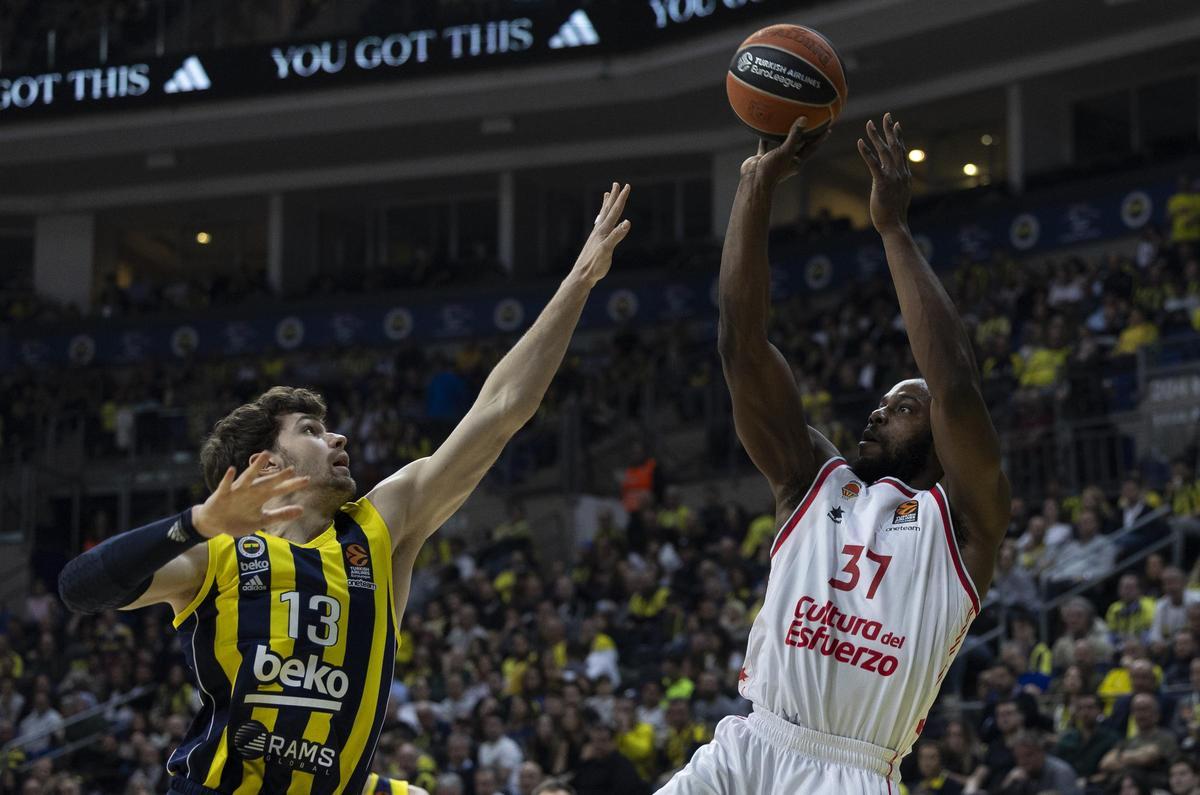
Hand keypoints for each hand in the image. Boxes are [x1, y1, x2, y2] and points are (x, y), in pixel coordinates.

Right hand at [192, 452, 309, 537]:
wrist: (214, 523)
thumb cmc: (239, 519)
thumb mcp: (262, 520)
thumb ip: (280, 515)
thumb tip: (302, 510)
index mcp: (261, 497)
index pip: (279, 490)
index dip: (292, 485)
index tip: (307, 480)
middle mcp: (251, 491)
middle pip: (267, 482)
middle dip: (278, 477)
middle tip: (291, 470)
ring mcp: (236, 491)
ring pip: (247, 477)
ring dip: (255, 467)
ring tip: (264, 455)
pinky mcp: (222, 495)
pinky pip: (225, 486)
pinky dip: (228, 478)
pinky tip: (231, 469)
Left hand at [572, 183, 631, 286]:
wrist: (582, 275)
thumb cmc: (595, 264)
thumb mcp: (607, 250)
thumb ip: (617, 235)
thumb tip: (627, 222)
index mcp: (604, 230)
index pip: (615, 211)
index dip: (621, 198)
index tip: (627, 186)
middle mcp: (599, 230)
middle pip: (608, 209)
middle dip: (614, 197)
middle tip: (617, 184)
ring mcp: (596, 235)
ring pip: (603, 216)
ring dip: (606, 204)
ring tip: (606, 194)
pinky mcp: (595, 242)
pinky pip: (600, 225)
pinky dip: (602, 218)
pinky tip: (602, 220)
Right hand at [740, 116, 829, 187]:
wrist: (753, 181)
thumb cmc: (773, 169)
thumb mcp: (786, 151)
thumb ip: (794, 135)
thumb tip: (804, 119)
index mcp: (797, 161)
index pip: (812, 147)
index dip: (820, 138)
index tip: (828, 128)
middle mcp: (788, 160)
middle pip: (799, 145)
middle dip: (805, 135)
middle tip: (811, 122)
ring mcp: (776, 159)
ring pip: (783, 144)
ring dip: (785, 135)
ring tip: (788, 122)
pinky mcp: (764, 158)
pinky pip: (766, 145)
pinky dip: (766, 138)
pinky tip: (765, 128)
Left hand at [858, 112, 911, 232]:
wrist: (895, 225)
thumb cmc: (894, 214)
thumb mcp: (898, 195)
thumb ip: (896, 184)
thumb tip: (895, 181)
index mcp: (904, 174)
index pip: (901, 151)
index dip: (898, 136)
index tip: (896, 124)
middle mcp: (900, 172)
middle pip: (895, 146)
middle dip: (890, 130)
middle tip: (886, 115)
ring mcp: (893, 177)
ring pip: (885, 151)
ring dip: (876, 136)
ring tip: (869, 124)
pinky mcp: (882, 183)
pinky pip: (873, 164)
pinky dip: (866, 152)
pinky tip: (860, 142)